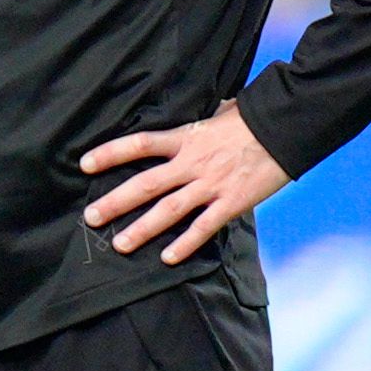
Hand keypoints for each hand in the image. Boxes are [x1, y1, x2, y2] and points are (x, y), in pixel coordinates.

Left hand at [79, 101, 289, 263]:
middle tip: (92, 217)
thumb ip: (199, 120)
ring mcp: (210, 184)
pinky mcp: (231, 202)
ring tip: (120, 244)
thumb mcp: (218, 111)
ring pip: (168, 210)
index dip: (109, 153)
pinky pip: (203, 227)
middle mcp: (192, 163)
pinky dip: (185, 244)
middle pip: (145, 184)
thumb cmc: (252, 117)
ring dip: (142, 229)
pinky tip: (168, 258)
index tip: (85, 164)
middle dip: (116, 202)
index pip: (139, 144)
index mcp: (186, 137)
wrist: (285, 126)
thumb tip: (195, 113)